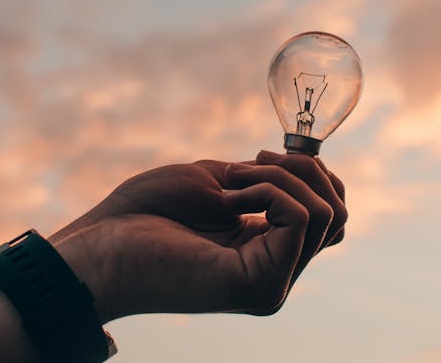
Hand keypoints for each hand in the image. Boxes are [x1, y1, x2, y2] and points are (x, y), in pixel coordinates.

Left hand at [50, 151, 346, 321]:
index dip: (314, 173)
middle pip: (338, 216)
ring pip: (327, 215)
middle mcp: (275, 270)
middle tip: (253, 161)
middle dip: (306, 169)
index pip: (329, 215)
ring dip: (283, 177)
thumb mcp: (221, 181)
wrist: (102, 243)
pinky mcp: (260, 285)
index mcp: (266, 248)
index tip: (264, 154)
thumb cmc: (148, 211)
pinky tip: (227, 199)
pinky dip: (269, 190)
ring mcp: (271, 283)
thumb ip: (270, 182)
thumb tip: (313, 170)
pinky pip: (300, 219)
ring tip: (232, 181)